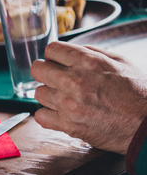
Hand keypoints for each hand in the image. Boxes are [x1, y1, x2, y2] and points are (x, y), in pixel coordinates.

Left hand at [31, 41, 146, 153]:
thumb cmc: (138, 93)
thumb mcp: (121, 62)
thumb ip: (93, 53)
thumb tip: (71, 51)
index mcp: (87, 62)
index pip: (51, 50)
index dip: (54, 55)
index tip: (58, 62)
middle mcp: (74, 81)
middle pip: (38, 69)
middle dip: (46, 72)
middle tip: (57, 78)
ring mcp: (69, 104)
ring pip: (38, 93)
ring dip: (50, 94)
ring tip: (65, 97)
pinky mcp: (68, 124)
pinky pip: (40, 116)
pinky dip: (48, 115)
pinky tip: (61, 113)